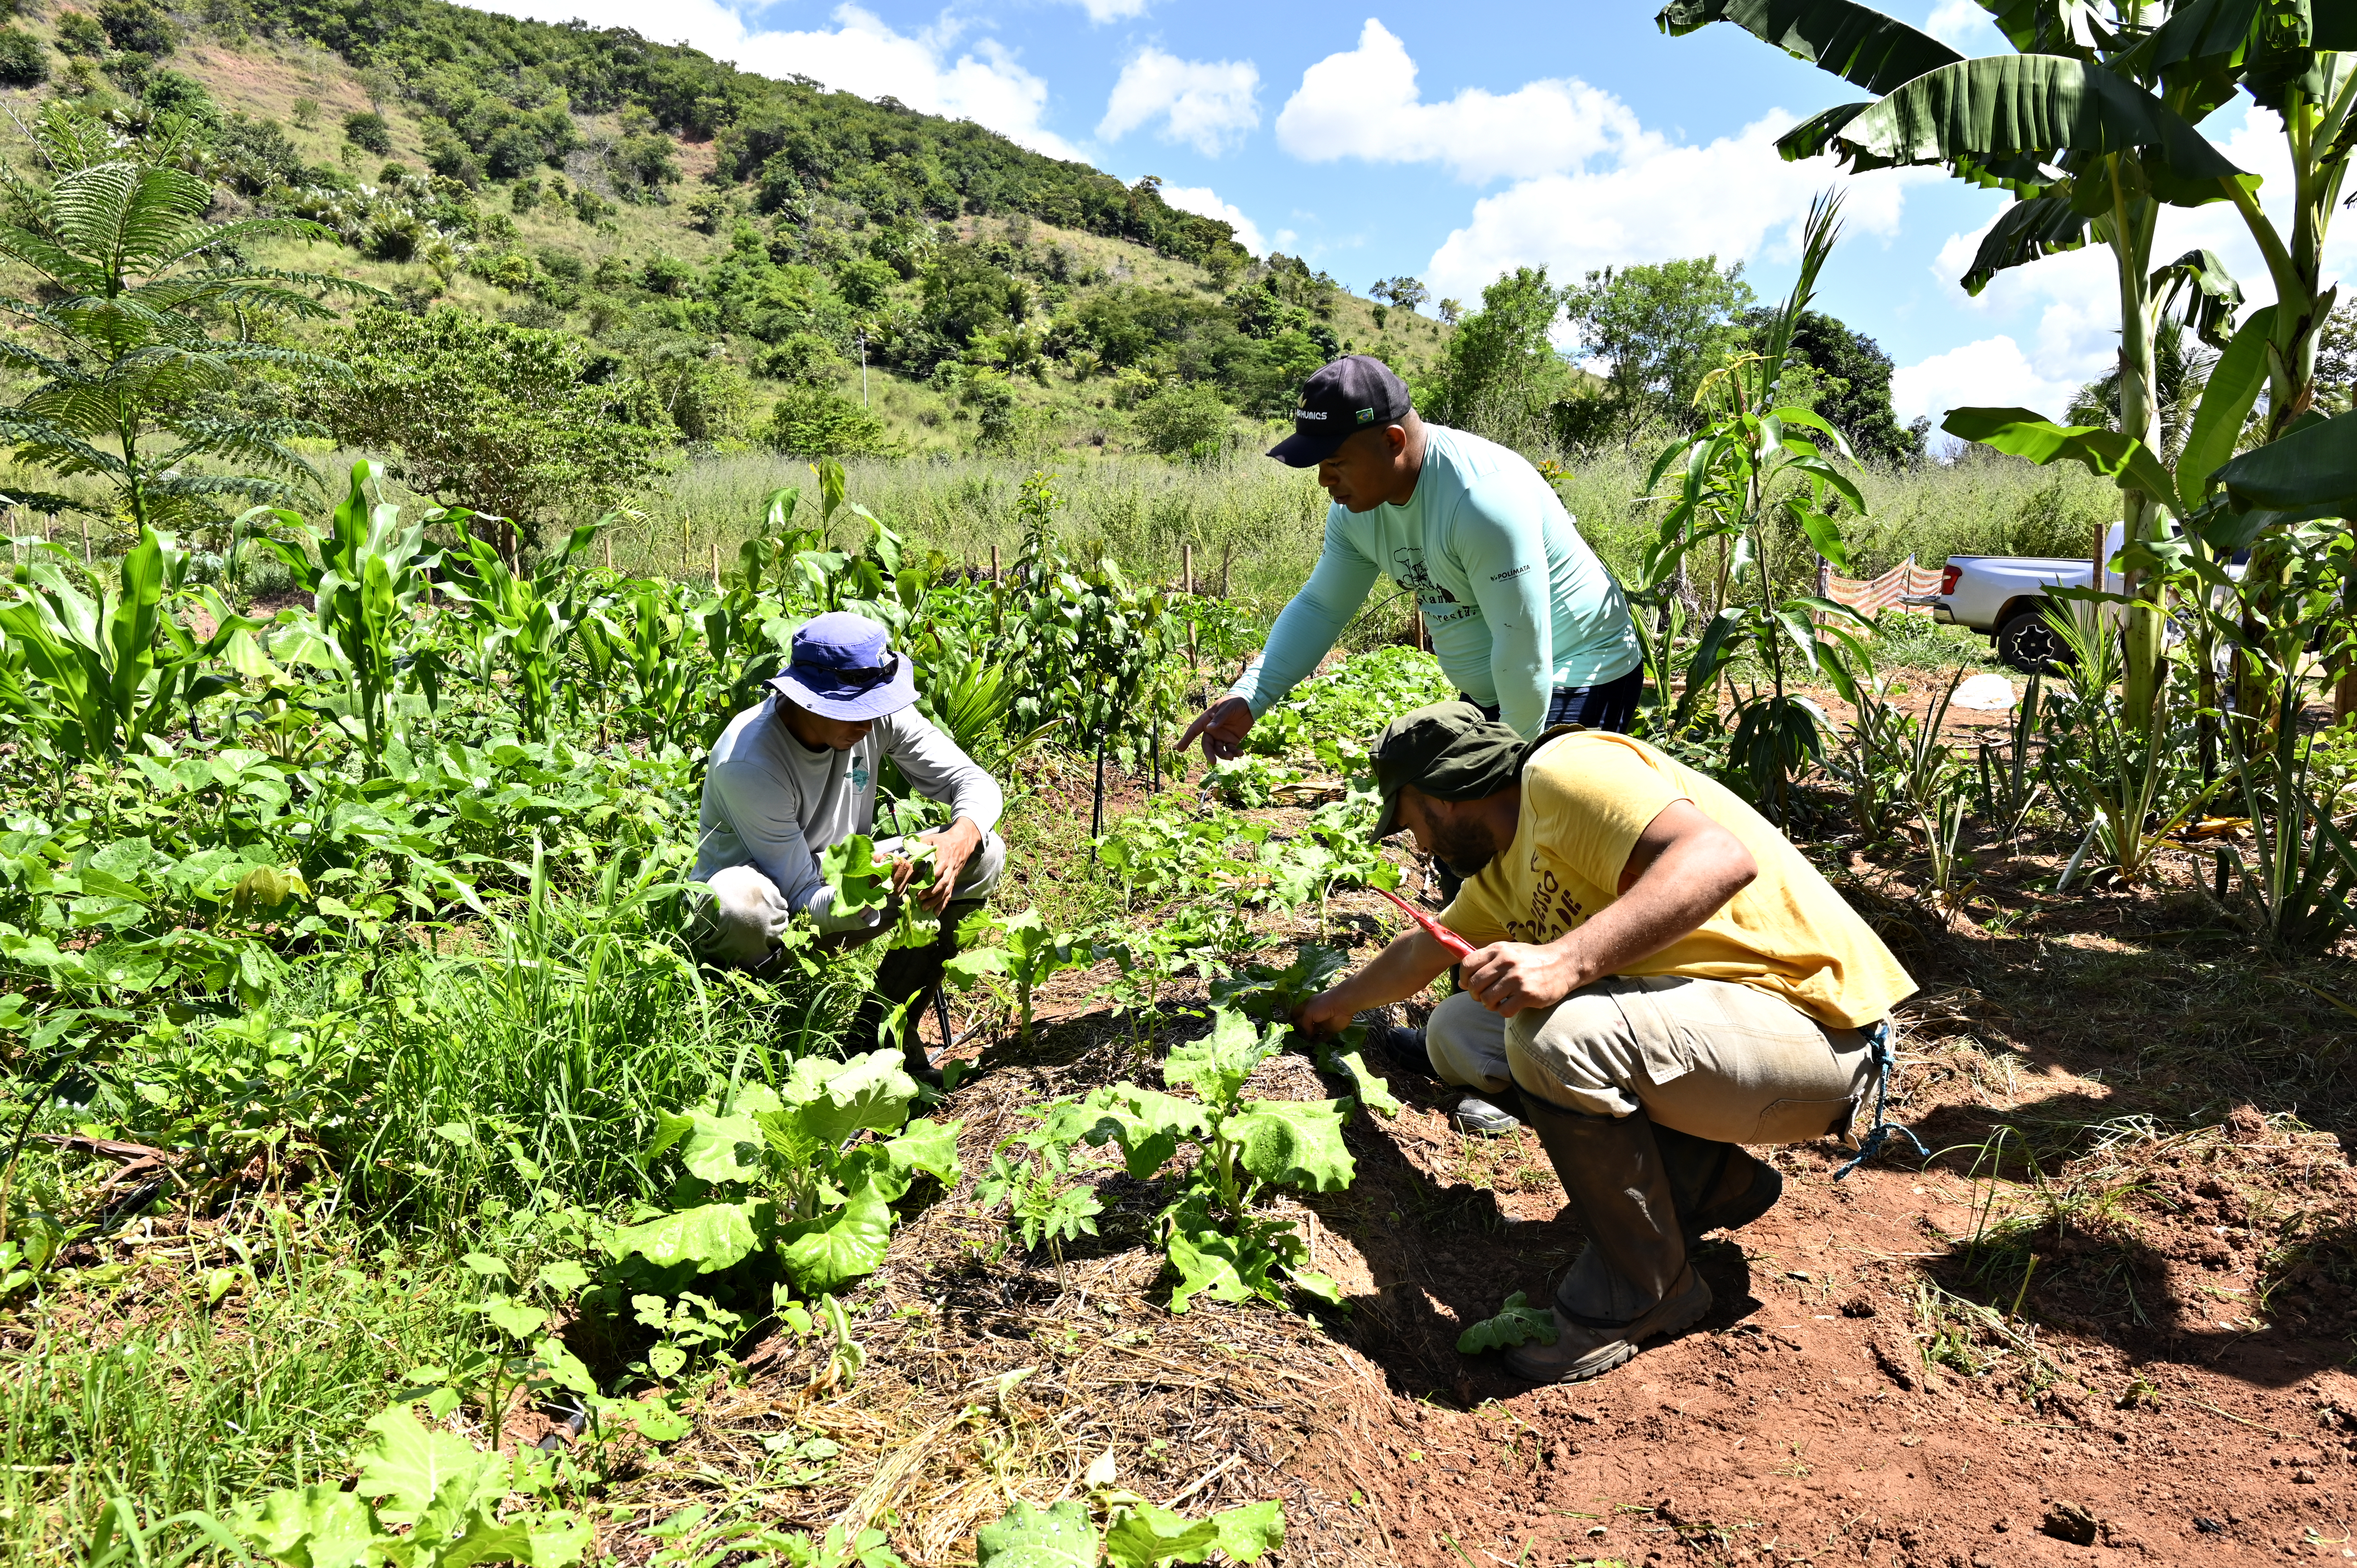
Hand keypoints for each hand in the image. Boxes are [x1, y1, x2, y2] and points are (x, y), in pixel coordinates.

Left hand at [910, 819, 981, 914]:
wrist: (963, 841)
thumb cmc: (944, 840)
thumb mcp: (931, 839)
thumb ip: (918, 846)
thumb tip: (905, 855)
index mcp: (944, 857)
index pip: (938, 871)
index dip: (929, 880)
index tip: (918, 886)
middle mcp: (950, 868)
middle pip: (942, 883)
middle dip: (931, 893)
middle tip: (919, 899)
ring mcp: (952, 876)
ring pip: (946, 891)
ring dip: (936, 901)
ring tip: (925, 908)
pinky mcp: (953, 880)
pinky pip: (949, 893)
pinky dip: (943, 904)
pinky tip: (937, 912)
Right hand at [1176, 696, 1254, 762]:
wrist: (1249, 704)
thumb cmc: (1234, 702)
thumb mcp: (1226, 708)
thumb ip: (1219, 718)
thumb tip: (1209, 728)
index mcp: (1206, 720)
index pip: (1194, 730)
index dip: (1186, 739)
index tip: (1179, 748)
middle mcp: (1212, 731)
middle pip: (1207, 745)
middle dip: (1209, 754)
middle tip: (1213, 762)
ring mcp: (1221, 736)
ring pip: (1218, 750)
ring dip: (1224, 755)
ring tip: (1232, 756)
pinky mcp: (1232, 740)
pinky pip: (1230, 749)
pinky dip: (1234, 753)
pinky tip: (1240, 753)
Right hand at [1292, 985, 1359, 1038]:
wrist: (1341, 1006)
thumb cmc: (1322, 1006)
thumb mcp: (1308, 1012)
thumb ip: (1304, 1023)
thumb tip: (1306, 1034)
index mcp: (1307, 1006)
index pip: (1296, 1013)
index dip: (1292, 1019)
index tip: (1287, 1027)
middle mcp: (1314, 1014)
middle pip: (1304, 1022)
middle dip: (1299, 1029)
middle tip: (1293, 1037)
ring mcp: (1322, 1022)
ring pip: (1313, 1030)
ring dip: (1309, 1036)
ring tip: (1303, 1043)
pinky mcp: (1330, 1029)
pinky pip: (1324, 1036)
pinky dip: (1320, 1041)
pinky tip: (1314, 1045)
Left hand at [1458, 941, 1582, 1016]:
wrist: (1564, 963)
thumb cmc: (1532, 960)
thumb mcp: (1509, 952)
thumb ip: (1486, 963)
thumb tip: (1461, 982)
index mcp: (1498, 950)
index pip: (1467, 965)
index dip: (1464, 978)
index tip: (1469, 985)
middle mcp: (1506, 962)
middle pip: (1474, 985)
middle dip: (1476, 995)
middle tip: (1485, 996)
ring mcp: (1516, 979)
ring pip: (1486, 999)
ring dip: (1489, 1005)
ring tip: (1499, 1001)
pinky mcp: (1527, 994)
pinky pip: (1504, 1010)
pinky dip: (1504, 1011)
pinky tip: (1512, 1005)